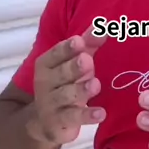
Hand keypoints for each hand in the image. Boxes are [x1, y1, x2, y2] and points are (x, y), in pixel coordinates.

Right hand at [31, 25, 106, 145]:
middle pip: (61, 74)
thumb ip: (88, 44)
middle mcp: (45, 83)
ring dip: (81, 90)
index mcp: (46, 65)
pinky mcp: (60, 123)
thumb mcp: (74, 63)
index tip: (79, 41)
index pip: (55, 54)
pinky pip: (73, 118)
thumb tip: (104, 25)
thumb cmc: (64, 84)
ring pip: (66, 95)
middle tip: (87, 60)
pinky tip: (101, 113)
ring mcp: (51, 104)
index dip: (67, 48)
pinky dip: (87, 116)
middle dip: (73, 67)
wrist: (43, 122)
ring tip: (95, 84)